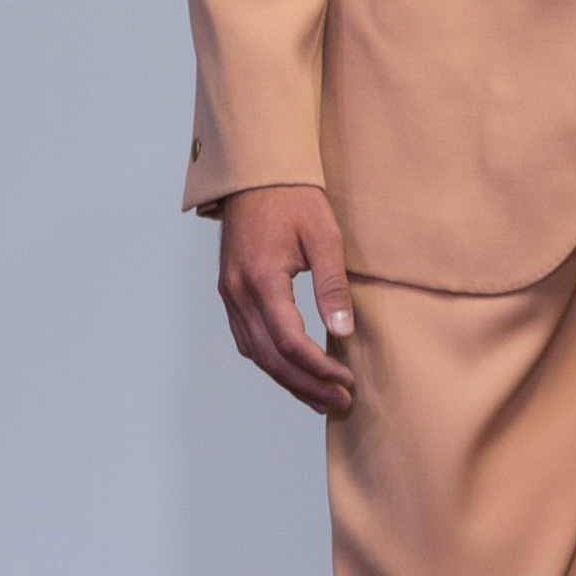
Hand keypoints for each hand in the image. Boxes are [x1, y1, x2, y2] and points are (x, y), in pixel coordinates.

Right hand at [216, 183, 356, 415]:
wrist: (258, 172)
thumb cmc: (294, 198)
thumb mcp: (324, 237)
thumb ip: (332, 287)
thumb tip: (343, 333)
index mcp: (261, 280)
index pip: (289, 342)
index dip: (319, 369)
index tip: (346, 381)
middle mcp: (238, 292)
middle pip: (270, 357)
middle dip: (306, 385)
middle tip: (338, 403)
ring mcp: (229, 293)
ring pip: (255, 353)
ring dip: (287, 379)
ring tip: (320, 397)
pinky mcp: (230, 290)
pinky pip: (246, 338)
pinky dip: (269, 360)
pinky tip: (292, 370)